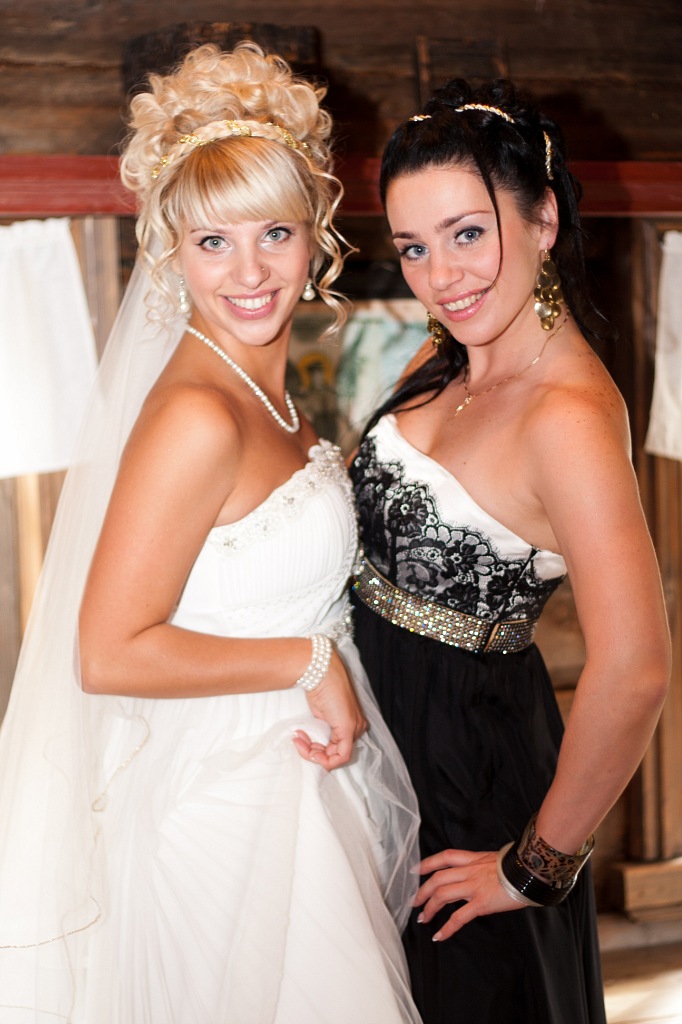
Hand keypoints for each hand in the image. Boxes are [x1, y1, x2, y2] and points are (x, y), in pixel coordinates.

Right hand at [292, 649, 366, 770]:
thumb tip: (315, 745)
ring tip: (299, 739)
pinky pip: (340, 757)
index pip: (337, 748)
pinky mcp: (348, 730)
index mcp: (354, 722)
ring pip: (336, 757)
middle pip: (336, 754)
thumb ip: (323, 730)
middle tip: (299, 741)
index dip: (318, 751)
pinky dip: (322, 758)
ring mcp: (354, 728)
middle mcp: (357, 727)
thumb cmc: (320, 687)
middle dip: (313, 753)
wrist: (320, 672)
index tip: (302, 741)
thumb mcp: (321, 714)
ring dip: (312, 753)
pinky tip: (307, 748)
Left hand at [414, 848, 524, 940]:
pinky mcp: (482, 902)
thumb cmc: (518, 866)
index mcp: (473, 859)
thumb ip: (482, 866)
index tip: (416, 870)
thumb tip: (478, 872)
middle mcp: (470, 870)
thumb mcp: (495, 859)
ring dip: (429, 908)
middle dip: (423, 890)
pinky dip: (447, 928)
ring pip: (442, 895)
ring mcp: (474, 886)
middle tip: (414, 902)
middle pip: (438, 878)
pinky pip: (459, 917)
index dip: (428, 863)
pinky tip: (439, 936)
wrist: (532, 871)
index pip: (445, 857)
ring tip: (423, 918)